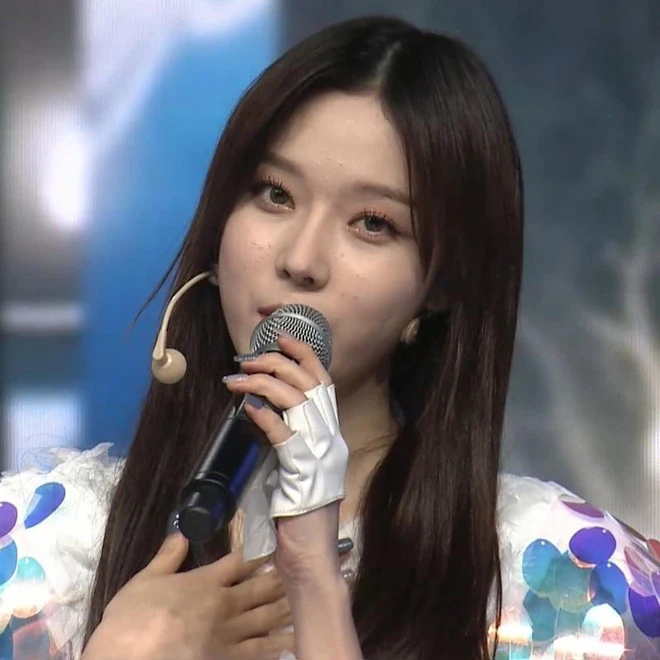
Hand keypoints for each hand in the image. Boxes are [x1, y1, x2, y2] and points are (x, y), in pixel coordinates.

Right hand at [82, 533, 293, 659]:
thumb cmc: (131, 619)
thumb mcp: (145, 579)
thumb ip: (167, 556)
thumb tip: (181, 533)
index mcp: (206, 581)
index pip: (240, 561)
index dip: (260, 551)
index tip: (275, 544)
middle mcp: (224, 604)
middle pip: (261, 586)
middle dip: (280, 577)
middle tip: (300, 570)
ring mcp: (228, 634)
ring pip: (267, 617)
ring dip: (285, 607)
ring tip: (302, 600)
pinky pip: (260, 651)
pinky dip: (277, 644)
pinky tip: (291, 639)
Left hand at [224, 334, 347, 582]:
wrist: (310, 560)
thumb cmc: (297, 520)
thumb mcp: (292, 472)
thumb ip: (283, 443)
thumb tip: (257, 414)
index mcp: (329, 437)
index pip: (322, 384)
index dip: (304, 356)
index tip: (280, 338)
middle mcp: (330, 440)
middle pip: (310, 384)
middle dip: (278, 363)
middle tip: (246, 359)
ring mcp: (320, 455)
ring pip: (298, 401)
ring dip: (264, 383)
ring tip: (237, 379)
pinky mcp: (305, 472)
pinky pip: (285, 434)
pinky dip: (265, 417)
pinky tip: (247, 408)